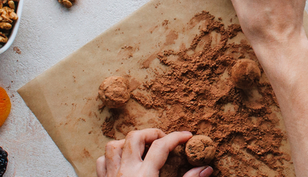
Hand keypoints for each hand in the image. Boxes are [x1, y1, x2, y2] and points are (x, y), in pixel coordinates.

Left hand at [96, 129, 212, 176]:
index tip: (187, 136)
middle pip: (134, 137)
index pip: (162, 146)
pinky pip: (102, 162)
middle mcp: (125, 173)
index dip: (177, 137)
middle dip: (151, 133)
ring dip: (128, 143)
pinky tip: (123, 163)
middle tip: (164, 139)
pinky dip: (112, 157)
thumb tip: (205, 169)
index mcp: (144, 176)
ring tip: (142, 148)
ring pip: (113, 146)